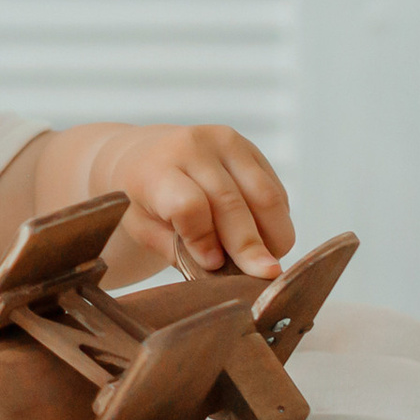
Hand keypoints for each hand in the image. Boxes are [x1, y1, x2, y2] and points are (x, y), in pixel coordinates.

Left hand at [94, 123, 292, 278]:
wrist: (144, 154)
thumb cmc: (142, 199)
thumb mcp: (142, 228)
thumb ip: (176, 249)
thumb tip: (222, 270)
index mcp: (156, 169)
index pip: (189, 205)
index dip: (204, 239)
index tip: (213, 265)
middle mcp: (193, 147)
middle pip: (231, 204)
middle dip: (250, 246)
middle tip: (264, 276)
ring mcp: (225, 143)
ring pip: (265, 196)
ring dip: (274, 235)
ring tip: (267, 262)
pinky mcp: (250, 148)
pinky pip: (276, 190)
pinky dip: (277, 220)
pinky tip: (265, 238)